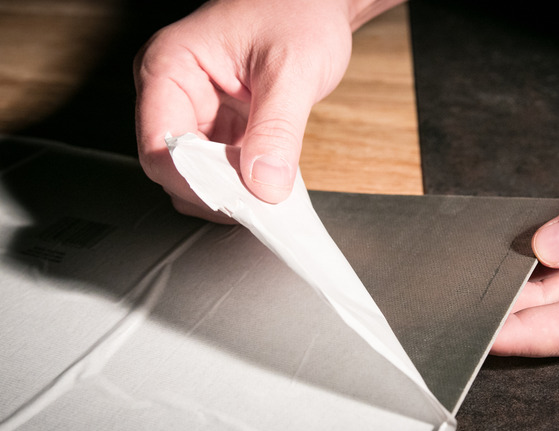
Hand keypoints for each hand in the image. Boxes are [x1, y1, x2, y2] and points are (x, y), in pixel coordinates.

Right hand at [134, 0, 401, 220]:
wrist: (317, 2)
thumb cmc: (299, 11)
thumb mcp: (293, 68)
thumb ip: (278, 128)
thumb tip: (265, 184)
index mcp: (170, 67)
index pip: (160, 147)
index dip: (196, 182)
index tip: (237, 200)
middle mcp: (175, 92)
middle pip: (174, 168)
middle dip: (216, 190)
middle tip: (260, 202)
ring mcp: (198, 111)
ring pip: (199, 175)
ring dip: (233, 190)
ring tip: (269, 190)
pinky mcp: (221, 125)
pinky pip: (224, 168)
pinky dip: (246, 182)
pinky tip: (271, 181)